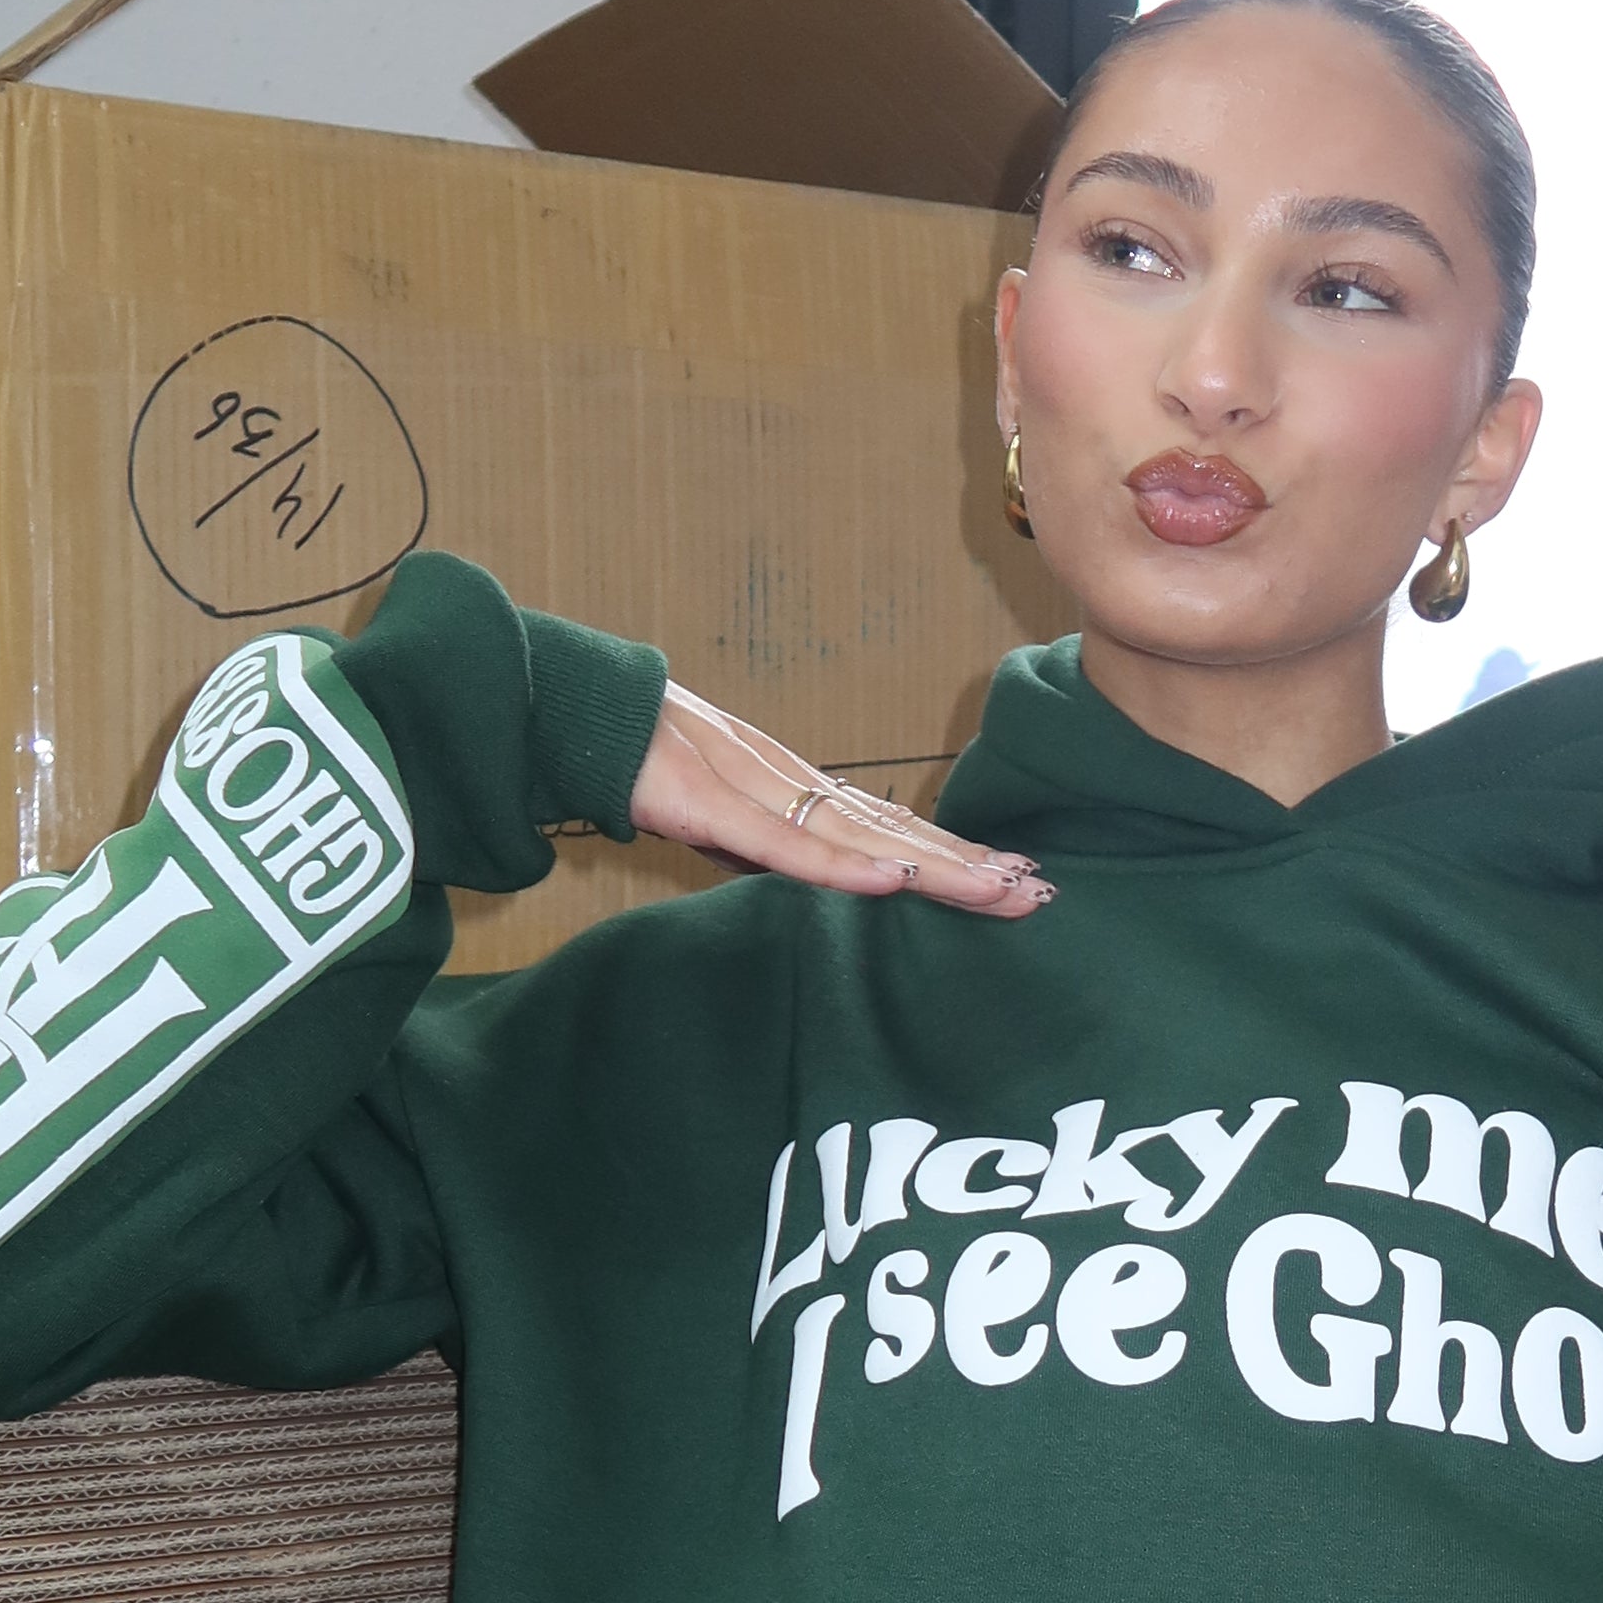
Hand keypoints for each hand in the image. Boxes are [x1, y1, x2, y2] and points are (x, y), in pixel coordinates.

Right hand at [628, 684, 1051, 916]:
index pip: (886, 827)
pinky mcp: (711, 803)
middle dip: (968, 864)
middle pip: (892, 832)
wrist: (563, 710)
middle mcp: (787, 782)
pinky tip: (894, 880)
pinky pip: (785, 843)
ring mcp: (753, 789)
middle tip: (1039, 893)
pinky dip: (841, 864)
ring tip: (999, 888)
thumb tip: (808, 873)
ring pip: (860, 836)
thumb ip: (757, 844)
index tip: (1013, 877)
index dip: (949, 854)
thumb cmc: (630, 757)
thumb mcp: (709, 817)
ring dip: (933, 865)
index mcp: (789, 786)